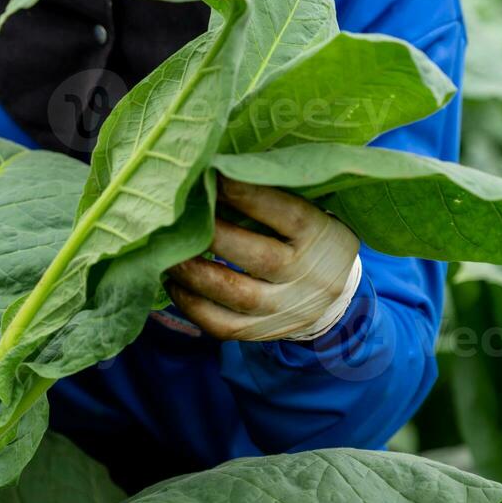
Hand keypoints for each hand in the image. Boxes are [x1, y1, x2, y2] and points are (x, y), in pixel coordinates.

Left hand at [166, 178, 361, 341]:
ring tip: (167, 255)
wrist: (334, 295)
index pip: (287, 214)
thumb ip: (276, 194)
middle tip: (179, 219)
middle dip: (213, 236)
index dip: (248, 195)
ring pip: (236, 295)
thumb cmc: (308, 237)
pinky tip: (174, 285)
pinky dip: (192, 306)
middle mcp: (307, 275)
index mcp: (320, 236)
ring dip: (194, 274)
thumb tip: (216, 171)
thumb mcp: (311, 211)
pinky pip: (223, 325)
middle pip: (258, 257)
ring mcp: (285, 308)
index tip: (211, 176)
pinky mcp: (264, 331)